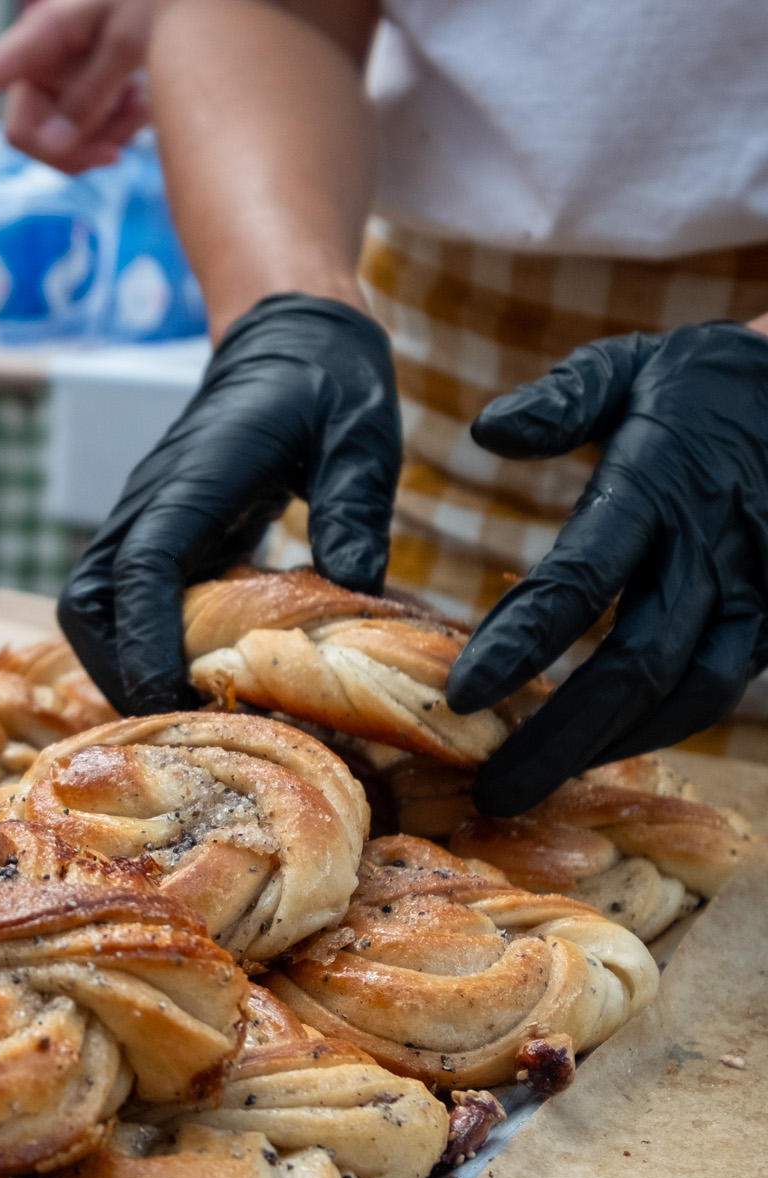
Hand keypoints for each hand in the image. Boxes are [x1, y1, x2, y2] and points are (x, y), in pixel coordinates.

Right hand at [0, 0, 153, 172]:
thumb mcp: (131, 41)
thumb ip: (91, 96)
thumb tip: (51, 149)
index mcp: (37, 39)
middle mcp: (37, 65)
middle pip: (26, 136)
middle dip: (73, 149)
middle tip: (121, 150)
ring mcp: (55, 82)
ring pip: (57, 143)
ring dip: (101, 139)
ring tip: (141, 108)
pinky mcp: (74, 93)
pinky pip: (79, 135)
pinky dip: (111, 131)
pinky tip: (137, 106)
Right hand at [57, 294, 400, 713]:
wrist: (290, 337)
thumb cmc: (328, 382)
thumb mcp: (360, 433)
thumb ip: (356, 504)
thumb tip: (357, 587)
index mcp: (194, 480)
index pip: (140, 568)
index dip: (145, 641)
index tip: (173, 702)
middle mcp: (150, 505)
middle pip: (87, 604)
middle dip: (117, 671)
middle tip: (183, 725)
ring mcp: (145, 523)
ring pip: (93, 609)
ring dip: (122, 665)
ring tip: (188, 712)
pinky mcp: (159, 539)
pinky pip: (123, 605)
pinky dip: (143, 649)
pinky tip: (199, 678)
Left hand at [447, 323, 767, 814]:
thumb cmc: (706, 381)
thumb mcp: (632, 366)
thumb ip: (562, 399)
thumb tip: (487, 430)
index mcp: (658, 489)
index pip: (579, 581)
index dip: (520, 643)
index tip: (460, 694)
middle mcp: (712, 551)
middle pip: (635, 667)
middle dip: (561, 737)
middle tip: (491, 791)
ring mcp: (756, 591)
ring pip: (690, 695)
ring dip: (613, 745)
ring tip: (537, 783)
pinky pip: (720, 689)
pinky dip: (662, 726)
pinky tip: (604, 747)